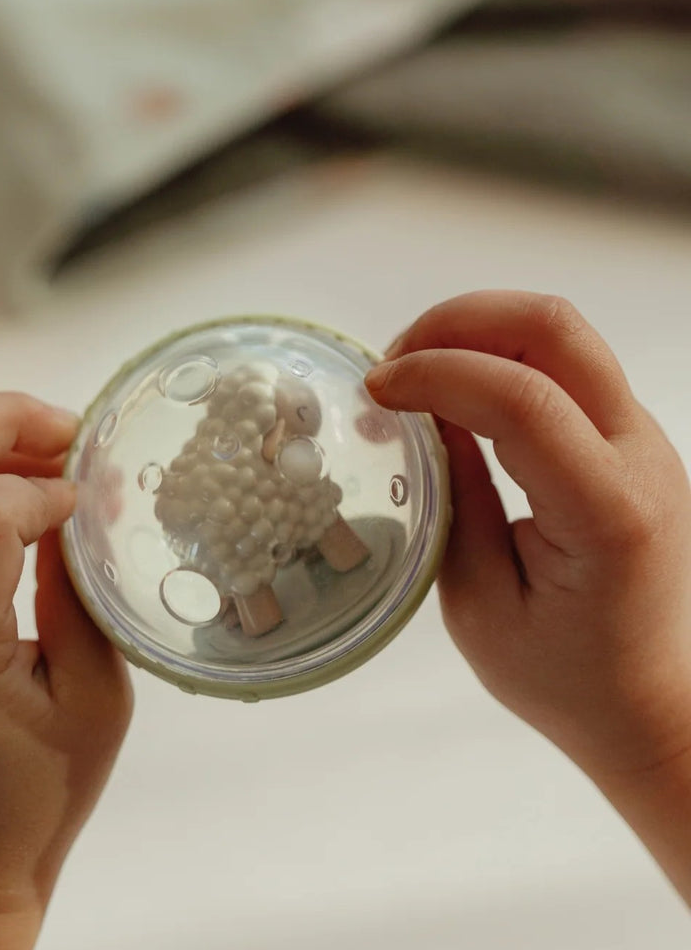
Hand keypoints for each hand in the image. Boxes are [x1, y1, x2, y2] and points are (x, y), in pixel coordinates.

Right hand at [365, 291, 690, 780]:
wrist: (649, 703)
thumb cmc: (566, 678)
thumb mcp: (480, 604)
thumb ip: (454, 499)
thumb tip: (422, 413)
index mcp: (608, 513)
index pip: (525, 399)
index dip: (438, 374)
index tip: (376, 393)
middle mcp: (640, 458)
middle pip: (554, 328)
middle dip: (456, 322)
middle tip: (392, 366)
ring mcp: (642, 439)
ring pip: (559, 332)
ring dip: (473, 332)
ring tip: (414, 378)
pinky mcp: (627, 436)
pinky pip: (561, 362)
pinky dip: (494, 356)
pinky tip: (451, 396)